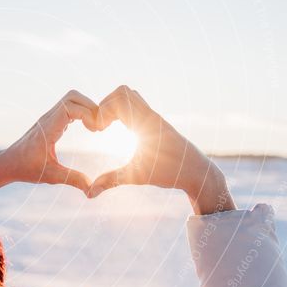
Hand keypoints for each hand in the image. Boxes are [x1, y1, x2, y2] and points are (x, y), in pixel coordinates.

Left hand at [0, 90, 99, 194]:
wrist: (8, 163)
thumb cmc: (26, 169)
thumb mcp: (51, 176)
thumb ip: (72, 179)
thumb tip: (92, 189)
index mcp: (48, 129)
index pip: (70, 106)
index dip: (88, 113)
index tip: (96, 130)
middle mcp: (48, 119)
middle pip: (72, 97)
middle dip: (90, 106)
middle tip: (99, 126)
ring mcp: (48, 118)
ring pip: (70, 99)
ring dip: (86, 108)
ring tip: (94, 127)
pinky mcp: (50, 121)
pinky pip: (68, 107)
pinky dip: (81, 112)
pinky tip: (87, 128)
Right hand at [89, 86, 234, 214]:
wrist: (197, 171)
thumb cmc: (170, 174)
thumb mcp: (137, 178)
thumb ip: (112, 182)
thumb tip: (89, 194)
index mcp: (146, 124)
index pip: (120, 98)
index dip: (103, 110)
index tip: (98, 130)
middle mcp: (150, 115)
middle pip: (123, 92)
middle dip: (105, 105)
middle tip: (100, 127)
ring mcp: (154, 116)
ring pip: (130, 95)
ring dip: (113, 106)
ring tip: (107, 127)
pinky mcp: (155, 121)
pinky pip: (136, 105)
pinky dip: (122, 111)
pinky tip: (118, 130)